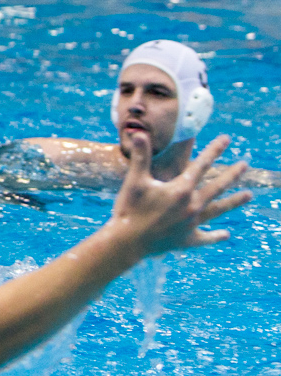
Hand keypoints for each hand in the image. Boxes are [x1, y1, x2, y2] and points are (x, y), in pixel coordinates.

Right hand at [109, 131, 250, 254]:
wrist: (128, 242)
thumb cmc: (130, 209)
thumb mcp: (135, 180)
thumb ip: (141, 156)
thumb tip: (139, 133)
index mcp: (182, 189)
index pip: (202, 165)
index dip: (214, 150)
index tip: (227, 139)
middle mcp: (192, 205)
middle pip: (217, 187)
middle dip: (232, 174)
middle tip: (245, 165)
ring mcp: (192, 223)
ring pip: (218, 209)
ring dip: (234, 202)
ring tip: (249, 195)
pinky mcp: (188, 239)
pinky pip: (206, 237)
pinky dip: (215, 236)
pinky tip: (226, 235)